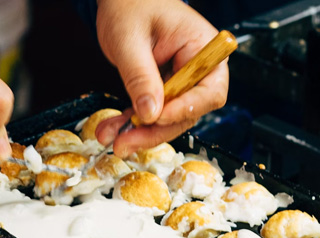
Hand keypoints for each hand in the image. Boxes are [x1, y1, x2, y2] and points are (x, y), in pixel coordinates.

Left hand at [93, 0, 228, 156]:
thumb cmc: (131, 6)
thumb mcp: (131, 41)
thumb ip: (140, 76)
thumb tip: (150, 113)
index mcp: (203, 47)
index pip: (209, 90)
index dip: (185, 109)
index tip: (156, 117)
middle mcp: (197, 67)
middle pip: (187, 112)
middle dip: (155, 131)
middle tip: (124, 143)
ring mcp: (180, 80)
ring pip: (167, 119)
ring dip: (138, 132)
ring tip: (109, 138)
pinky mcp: (162, 88)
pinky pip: (151, 112)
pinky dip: (131, 123)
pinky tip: (111, 129)